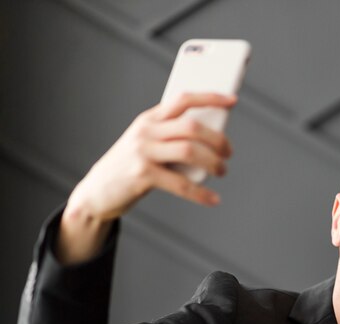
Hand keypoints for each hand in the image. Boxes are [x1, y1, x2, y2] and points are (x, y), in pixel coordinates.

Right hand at [57, 93, 236, 263]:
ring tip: (222, 171)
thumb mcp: (147, 143)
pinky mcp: (142, 175)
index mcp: (149, 119)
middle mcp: (146, 131)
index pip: (183, 99)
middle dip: (217, 139)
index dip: (210, 97)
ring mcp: (143, 152)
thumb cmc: (131, 166)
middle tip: (228, 152)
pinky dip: (201, 193)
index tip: (232, 101)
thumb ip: (172, 137)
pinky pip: (181, 184)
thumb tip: (214, 139)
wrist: (96, 191)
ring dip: (213, 162)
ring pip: (189, 150)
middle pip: (191, 126)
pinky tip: (213, 199)